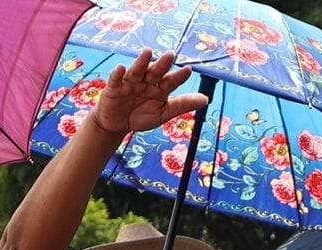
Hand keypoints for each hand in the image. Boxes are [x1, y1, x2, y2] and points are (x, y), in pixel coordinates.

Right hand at [90, 50, 208, 136]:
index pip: (172, 81)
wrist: (117, 124)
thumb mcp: (163, 114)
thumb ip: (182, 105)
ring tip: (147, 52)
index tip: (188, 70)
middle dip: (162, 64)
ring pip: (137, 70)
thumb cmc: (140, 116)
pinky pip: (116, 79)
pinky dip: (118, 74)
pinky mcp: (114, 87)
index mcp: (160, 88)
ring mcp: (130, 83)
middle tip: (171, 55)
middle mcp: (147, 81)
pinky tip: (121, 69)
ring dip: (142, 62)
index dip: (179, 76)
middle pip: (156, 71)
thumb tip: (206, 99)